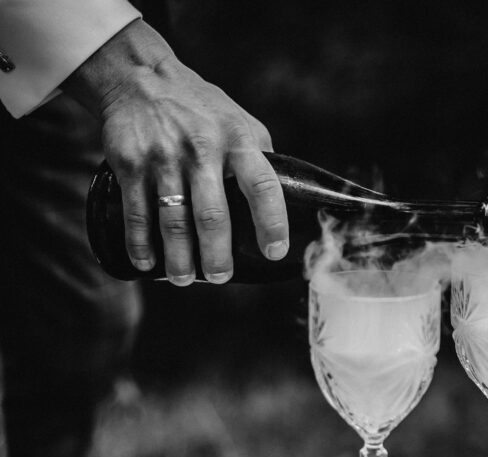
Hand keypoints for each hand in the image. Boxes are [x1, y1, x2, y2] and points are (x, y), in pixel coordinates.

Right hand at [63, 19, 287, 284]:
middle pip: (213, 215)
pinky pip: (137, 211)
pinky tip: (146, 262)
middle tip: (221, 277)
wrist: (141, 77)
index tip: (274, 252)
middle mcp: (202, 149)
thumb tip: (287, 199)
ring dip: (179, 256)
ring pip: (173, 220)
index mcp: (238, 141)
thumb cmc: (201, 109)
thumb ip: (260, 158)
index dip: (272, 222)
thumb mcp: (239, 123)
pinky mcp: (130, 162)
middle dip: (217, 254)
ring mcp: (164, 157)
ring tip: (184, 278)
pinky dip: (140, 242)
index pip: (263, 186)